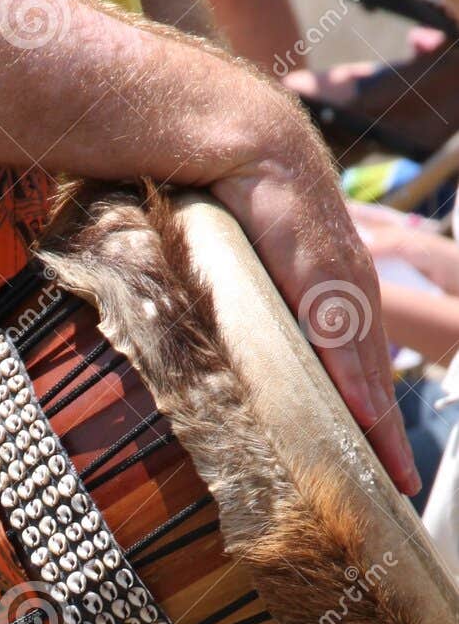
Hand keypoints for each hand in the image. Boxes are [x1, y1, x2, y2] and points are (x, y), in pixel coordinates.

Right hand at [211, 111, 419, 495]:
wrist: (235, 136)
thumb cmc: (232, 201)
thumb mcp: (245, 274)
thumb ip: (250, 316)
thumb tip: (224, 354)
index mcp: (332, 295)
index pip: (359, 368)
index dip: (372, 417)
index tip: (381, 464)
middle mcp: (348, 292)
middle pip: (375, 379)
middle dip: (388, 436)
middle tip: (399, 487)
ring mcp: (339, 285)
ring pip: (366, 369)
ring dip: (381, 426)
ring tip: (391, 473)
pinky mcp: (320, 275)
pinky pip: (340, 342)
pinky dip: (355, 383)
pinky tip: (365, 420)